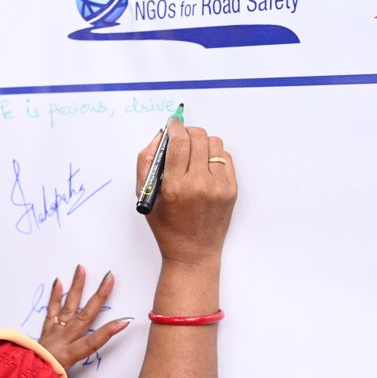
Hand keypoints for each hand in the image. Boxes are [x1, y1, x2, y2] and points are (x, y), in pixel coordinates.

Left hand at [37, 265, 131, 377]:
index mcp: (66, 356)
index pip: (92, 342)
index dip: (109, 331)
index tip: (125, 320)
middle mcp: (59, 340)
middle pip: (83, 316)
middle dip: (99, 296)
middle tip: (110, 278)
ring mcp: (51, 334)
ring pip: (67, 307)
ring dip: (76, 288)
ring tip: (81, 269)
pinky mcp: (43, 332)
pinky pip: (49, 311)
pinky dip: (54, 297)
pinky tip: (58, 282)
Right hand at [137, 120, 236, 266]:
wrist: (193, 252)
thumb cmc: (166, 226)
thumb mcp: (145, 196)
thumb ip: (146, 162)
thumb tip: (160, 136)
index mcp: (174, 186)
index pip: (179, 142)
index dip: (175, 128)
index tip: (172, 125)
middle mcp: (199, 184)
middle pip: (199, 137)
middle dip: (188, 133)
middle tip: (181, 140)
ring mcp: (219, 187)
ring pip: (215, 144)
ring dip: (202, 143)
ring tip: (194, 156)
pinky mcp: (231, 190)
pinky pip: (226, 158)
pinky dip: (214, 156)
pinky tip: (205, 168)